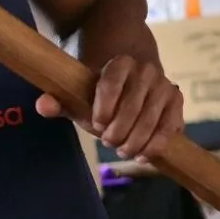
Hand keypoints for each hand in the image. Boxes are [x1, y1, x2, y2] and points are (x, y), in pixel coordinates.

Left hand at [37, 54, 183, 159]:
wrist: (133, 87)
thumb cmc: (102, 98)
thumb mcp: (80, 97)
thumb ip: (60, 101)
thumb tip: (43, 106)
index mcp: (120, 63)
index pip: (110, 85)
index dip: (102, 110)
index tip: (96, 125)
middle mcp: (145, 70)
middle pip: (131, 107)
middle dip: (119, 131)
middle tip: (108, 142)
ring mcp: (164, 85)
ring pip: (151, 119)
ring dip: (136, 141)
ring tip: (123, 150)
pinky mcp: (177, 101)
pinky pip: (170, 126)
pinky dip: (156, 145)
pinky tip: (143, 155)